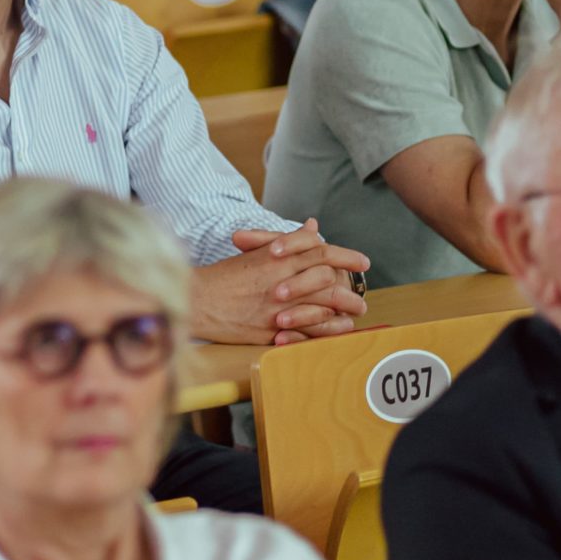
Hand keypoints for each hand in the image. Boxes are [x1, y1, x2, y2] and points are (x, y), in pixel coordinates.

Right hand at [195, 220, 369, 345]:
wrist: (197, 300)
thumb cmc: (224, 276)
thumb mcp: (256, 252)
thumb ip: (289, 241)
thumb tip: (313, 228)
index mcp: (277, 259)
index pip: (320, 252)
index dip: (346, 256)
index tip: (363, 262)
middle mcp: (280, 281)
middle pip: (327, 280)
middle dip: (350, 287)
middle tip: (363, 292)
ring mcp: (277, 307)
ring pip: (321, 307)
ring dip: (344, 309)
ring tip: (357, 311)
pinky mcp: (270, 330)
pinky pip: (306, 332)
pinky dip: (326, 330)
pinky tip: (338, 329)